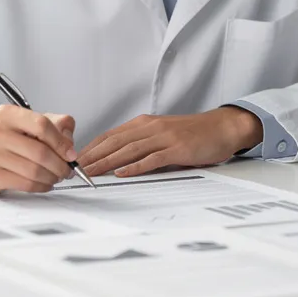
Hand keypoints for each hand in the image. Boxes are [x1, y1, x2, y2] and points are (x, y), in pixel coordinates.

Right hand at [0, 105, 76, 194]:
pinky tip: (45, 183)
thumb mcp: (29, 123)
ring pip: (34, 171)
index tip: (71, 154)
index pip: (41, 125)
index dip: (61, 142)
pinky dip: (41, 186)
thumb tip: (69, 144)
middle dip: (60, 165)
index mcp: (7, 114)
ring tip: (56, 177)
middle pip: (40, 151)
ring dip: (52, 177)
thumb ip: (56, 125)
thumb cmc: (7, 138)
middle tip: (67, 170)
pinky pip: (25, 184)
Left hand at [77, 107, 262, 177]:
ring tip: (90, 172)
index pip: (111, 135)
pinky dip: (135, 166)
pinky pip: (152, 158)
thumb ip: (144, 144)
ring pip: (129, 149)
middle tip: (75, 169)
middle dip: (93, 156)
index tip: (76, 160)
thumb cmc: (193, 133)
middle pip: (115, 142)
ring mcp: (164, 137)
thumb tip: (119, 160)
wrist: (222, 128)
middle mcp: (151, 127)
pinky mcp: (177, 149)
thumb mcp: (163, 134)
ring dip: (107, 162)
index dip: (92, 147)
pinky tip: (122, 173)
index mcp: (145, 123)